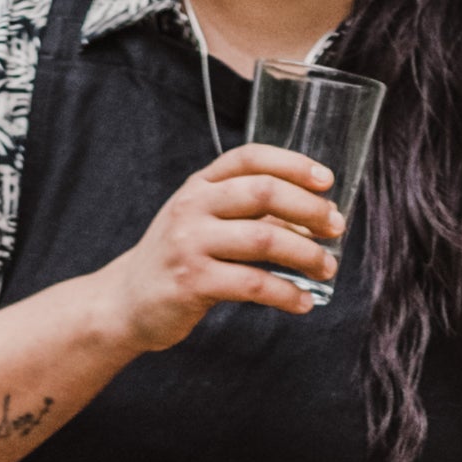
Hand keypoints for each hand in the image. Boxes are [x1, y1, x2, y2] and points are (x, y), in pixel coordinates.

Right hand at [100, 144, 343, 352]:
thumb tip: (311, 217)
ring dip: (306, 254)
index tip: (327, 180)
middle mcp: (192, 206)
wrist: (126, 301)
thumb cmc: (178, 261)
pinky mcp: (192, 282)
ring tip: (327, 268)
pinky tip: (302, 303)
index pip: (250, 158)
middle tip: (335, 227)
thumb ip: (248, 215)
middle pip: (263, 192)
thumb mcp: (204, 224)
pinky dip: (286, 294)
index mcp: (199, 185)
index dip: (293, 163)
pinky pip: (252, 284)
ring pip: (264, 239)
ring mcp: (190, 243)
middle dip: (309, 209)